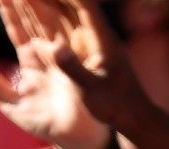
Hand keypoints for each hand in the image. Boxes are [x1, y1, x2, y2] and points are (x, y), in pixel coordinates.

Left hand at [0, 0, 111, 148]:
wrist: (76, 140)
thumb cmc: (46, 124)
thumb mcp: (13, 106)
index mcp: (32, 60)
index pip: (17, 29)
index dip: (8, 10)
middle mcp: (49, 52)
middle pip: (34, 17)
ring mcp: (65, 54)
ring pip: (51, 20)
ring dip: (41, 2)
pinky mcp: (77, 62)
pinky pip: (69, 35)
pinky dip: (62, 18)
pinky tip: (59, 3)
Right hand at [19, 0, 164, 137]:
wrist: (132, 117)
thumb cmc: (115, 107)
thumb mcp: (91, 90)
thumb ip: (74, 69)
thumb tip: (55, 48)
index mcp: (103, 39)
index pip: (84, 5)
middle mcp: (97, 35)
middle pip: (73, 5)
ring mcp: (91, 42)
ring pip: (67, 14)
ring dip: (48, 4)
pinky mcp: (85, 51)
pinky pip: (63, 30)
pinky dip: (48, 20)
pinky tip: (35, 15)